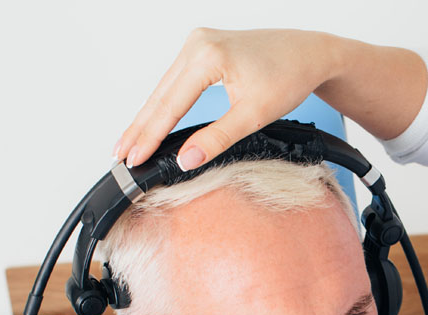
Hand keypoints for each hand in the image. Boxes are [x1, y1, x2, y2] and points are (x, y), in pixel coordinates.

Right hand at [114, 28, 341, 170]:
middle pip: (160, 95)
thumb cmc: (289, 77)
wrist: (309, 53)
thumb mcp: (255, 114)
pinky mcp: (202, 48)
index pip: (170, 104)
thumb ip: (219, 137)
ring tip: (128, 144)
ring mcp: (197, 42)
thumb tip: (186, 159)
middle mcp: (197, 43)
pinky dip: (163, 103)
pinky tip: (150, 121)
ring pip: (164, 88)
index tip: (133, 158)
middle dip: (139, 128)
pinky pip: (175, 81)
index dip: (150, 136)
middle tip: (119, 157)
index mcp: (208, 55)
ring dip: (147, 117)